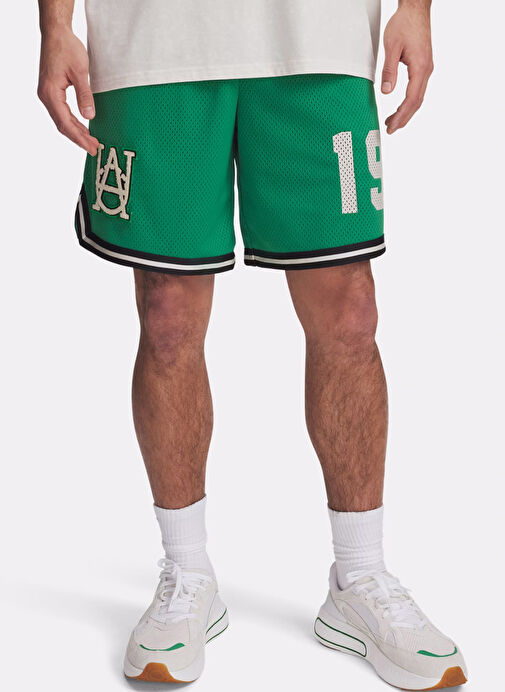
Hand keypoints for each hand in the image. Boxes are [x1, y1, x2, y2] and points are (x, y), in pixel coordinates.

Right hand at [38, 26, 98, 154]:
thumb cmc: (66, 48)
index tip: (91, 147)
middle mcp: (46, 96)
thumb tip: (90, 116)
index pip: (65, 123)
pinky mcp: (52, 91)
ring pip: (62, 120)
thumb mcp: (80, 72)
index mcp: (50, 93)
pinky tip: (83, 128)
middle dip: (79, 138)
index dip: (79, 137)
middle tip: (94, 149)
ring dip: (76, 132)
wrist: (56, 33)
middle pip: (62, 125)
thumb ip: (85, 95)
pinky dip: (72, 122)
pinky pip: (61, 112)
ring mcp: (47, 94)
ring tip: (91, 141)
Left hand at [381, 3, 433, 133]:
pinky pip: (417, 89)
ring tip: (393, 122)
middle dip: (404, 118)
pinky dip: (409, 101)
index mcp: (420, 67)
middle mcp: (426, 70)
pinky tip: (401, 106)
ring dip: (406, 111)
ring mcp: (426, 68)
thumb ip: (389, 70)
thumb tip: (386, 91)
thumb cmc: (404, 23)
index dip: (401, 115)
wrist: (415, 8)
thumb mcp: (391, 46)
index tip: (392, 126)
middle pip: (416, 102)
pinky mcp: (423, 65)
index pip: (411, 99)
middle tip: (391, 129)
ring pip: (418, 97)